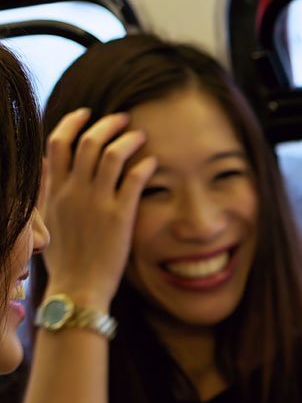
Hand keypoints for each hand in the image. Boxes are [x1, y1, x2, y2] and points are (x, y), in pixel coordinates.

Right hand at [40, 107, 156, 309]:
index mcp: (53, 191)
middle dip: (106, 124)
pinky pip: (132, 179)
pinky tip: (153, 162)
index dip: (73, 123)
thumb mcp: (46, 221)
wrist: (77, 288)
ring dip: (127, 139)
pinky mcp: (118, 217)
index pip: (57, 144)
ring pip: (110, 154)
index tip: (87, 114)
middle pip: (87, 142)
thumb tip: (46, 166)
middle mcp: (72, 192)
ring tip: (141, 135)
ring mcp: (95, 203)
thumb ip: (46, 192)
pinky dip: (143, 165)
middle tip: (123, 118)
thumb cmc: (65, 261)